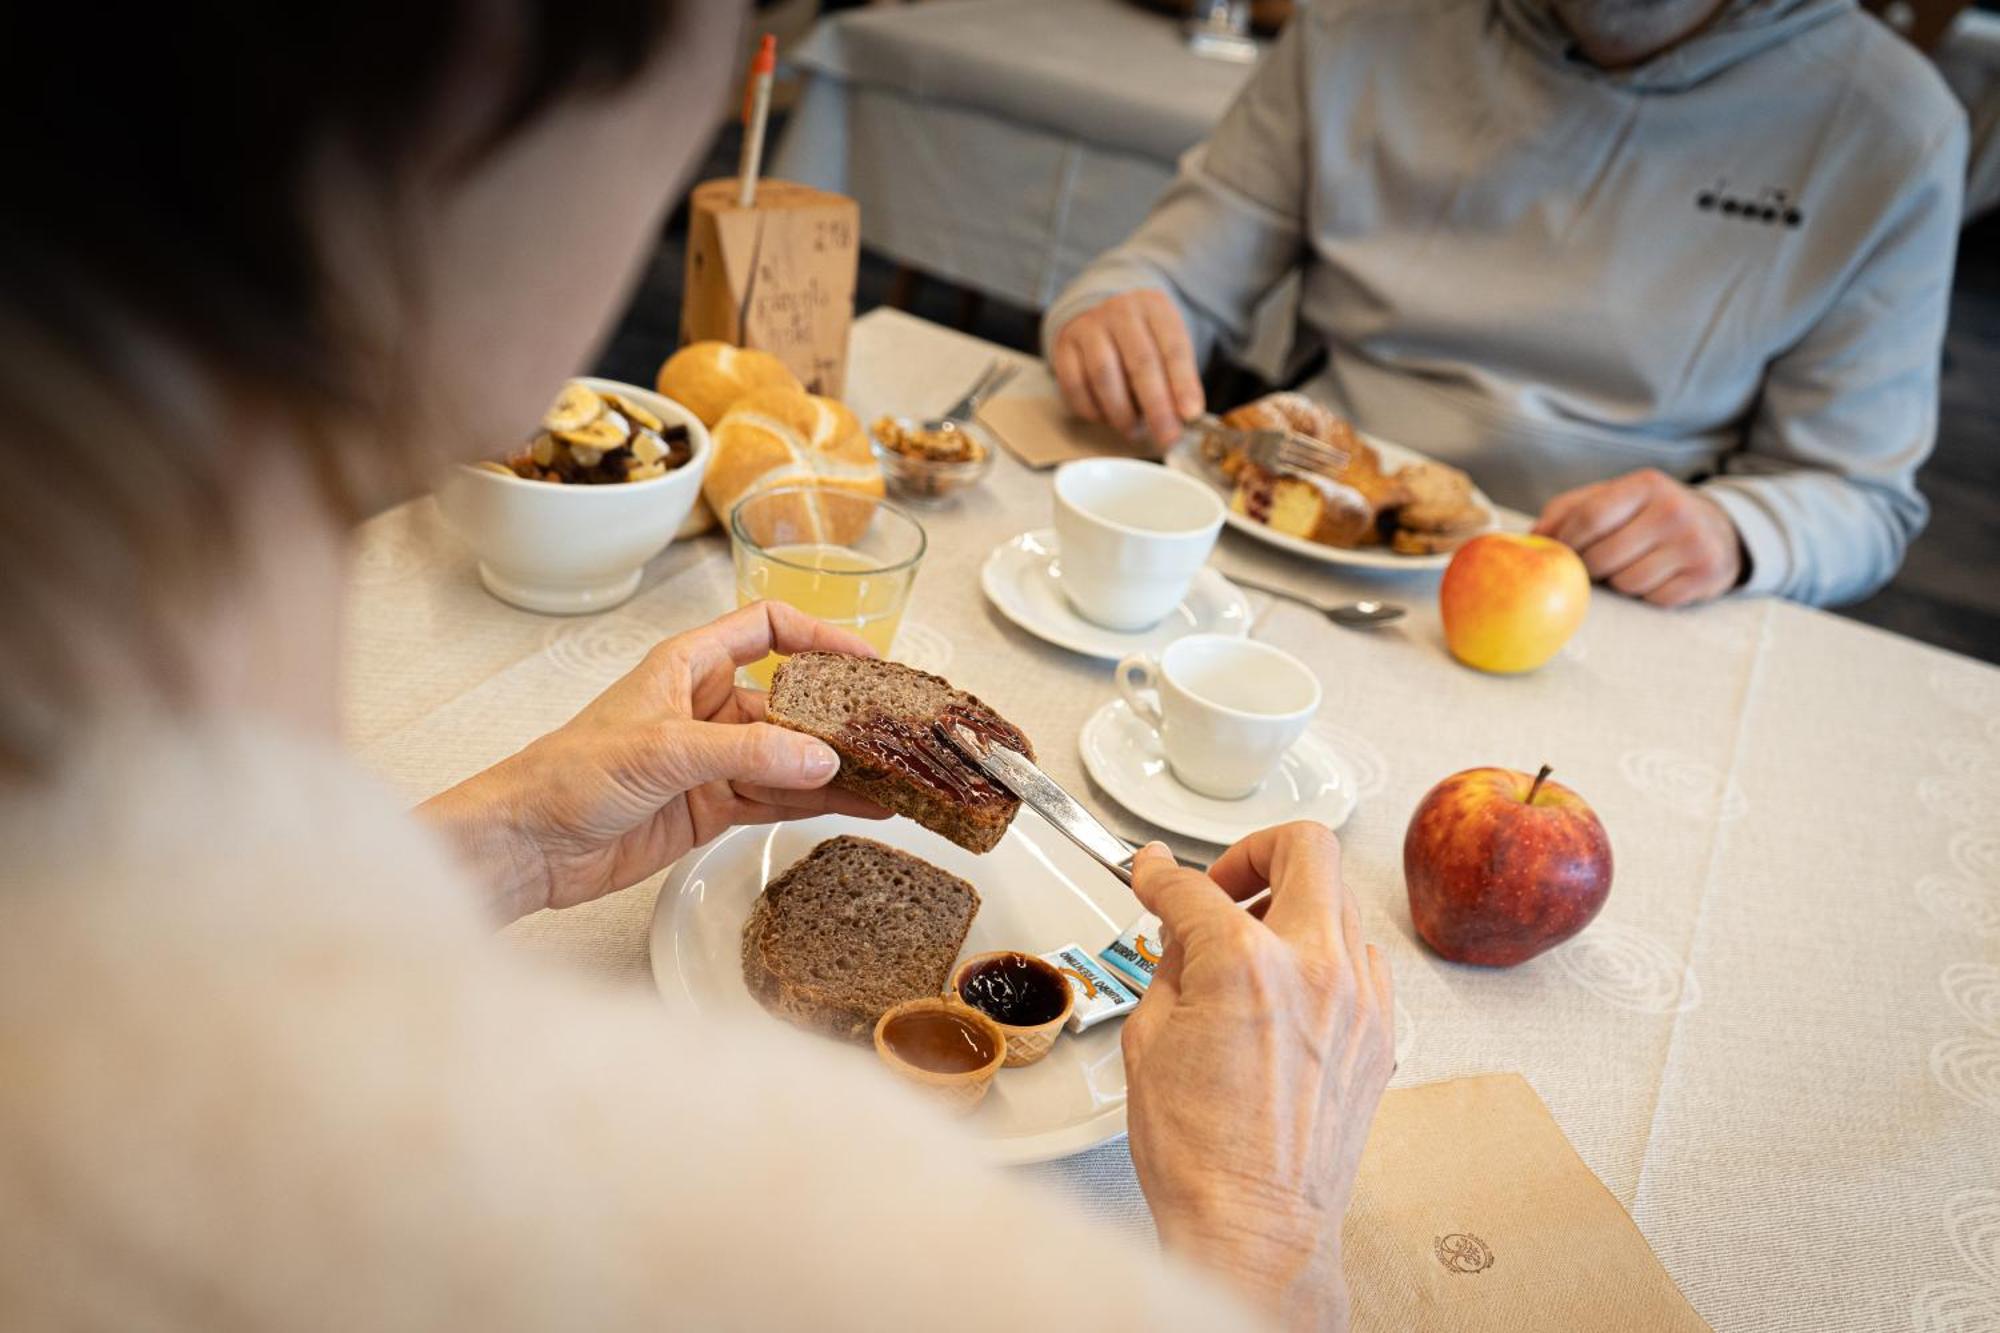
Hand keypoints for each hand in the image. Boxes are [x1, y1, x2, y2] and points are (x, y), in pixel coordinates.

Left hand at [418, 602, 887, 920]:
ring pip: (792, 755)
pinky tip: (861, 805)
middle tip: (895, 731)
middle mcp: (707, 706)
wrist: (528, 846)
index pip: (767, 628)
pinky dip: (818, 802)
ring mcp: (714, 759)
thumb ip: (747, 751)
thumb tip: (821, 757)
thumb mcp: (664, 750)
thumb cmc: (570, 774)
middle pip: (792, 700)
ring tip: (895, 777)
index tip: (867, 659)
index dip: (819, 636)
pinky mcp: (712, 806)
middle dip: (841, 716)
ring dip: (838, 767)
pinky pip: (779, 797)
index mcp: (689, 666)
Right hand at [1051, 289, 1203, 448]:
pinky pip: (1075, 384)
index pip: (1173, 348)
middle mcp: (1121, 312)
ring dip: (1121, 411)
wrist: (1101, 318)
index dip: (1183, 384)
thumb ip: (1178, 379)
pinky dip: (1092, 409)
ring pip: (1104, 374)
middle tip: (1167, 437)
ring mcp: (1089, 327)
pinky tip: (1106, 418)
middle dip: (1156, 406)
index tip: (1190, 414)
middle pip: (1140, 362)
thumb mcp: (1168, 346)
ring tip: (1134, 431)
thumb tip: (1184, 418)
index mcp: (1155, 309)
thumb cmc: (1143, 340)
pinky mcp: (1064, 346)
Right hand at [1122, 825, 1393, 1330]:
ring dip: (1293, 904)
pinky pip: (1361, 958)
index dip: (1158, 875)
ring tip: (1252, 943)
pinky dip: (1324, 954)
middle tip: (1222, 885)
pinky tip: (1288, 987)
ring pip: (1339, 900)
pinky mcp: (1379, 1033)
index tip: (1152, 875)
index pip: (1193, 888)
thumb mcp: (1149, 1041)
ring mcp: (1359, 1000)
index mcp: (1246, 965)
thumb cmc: (1202, 1157)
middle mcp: (1315, 969)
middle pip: (1305, 847)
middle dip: (1254, 851)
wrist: (1257, 1227)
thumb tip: (1177, 924)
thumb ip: (1168, 962)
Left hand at [1534, 468, 1744, 606]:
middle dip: (1589, 568)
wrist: (1718, 531)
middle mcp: (1673, 510)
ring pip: (1627, 583)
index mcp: (1645, 485)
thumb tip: (1533, 536)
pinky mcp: (1706, 576)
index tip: (1560, 553)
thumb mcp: (1614, 498)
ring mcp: (1694, 544)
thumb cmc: (1649, 514)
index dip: (1567, 542)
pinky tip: (1656, 577)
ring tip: (1629, 567)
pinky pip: (1654, 599)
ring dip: (1618, 582)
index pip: (1589, 518)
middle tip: (1592, 566)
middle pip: (1603, 556)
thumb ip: (1569, 510)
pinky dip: (1646, 595)